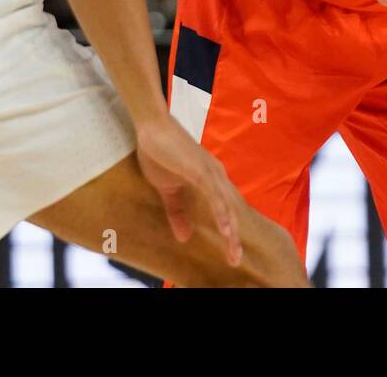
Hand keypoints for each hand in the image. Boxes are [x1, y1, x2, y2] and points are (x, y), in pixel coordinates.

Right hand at [134, 115, 243, 264]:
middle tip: (235, 259)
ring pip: (225, 205)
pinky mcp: (201, 168)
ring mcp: (210, 171)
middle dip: (233, 237)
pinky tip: (225, 228)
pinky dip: (221, 212)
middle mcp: (216, 176)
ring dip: (231, 229)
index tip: (231, 255)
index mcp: (210, 180)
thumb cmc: (160, 152)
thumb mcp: (167, 189)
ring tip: (233, 251)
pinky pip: (215, 194)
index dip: (229, 233)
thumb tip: (183, 237)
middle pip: (230, 211)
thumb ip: (176, 211)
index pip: (223, 211)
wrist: (151, 127)